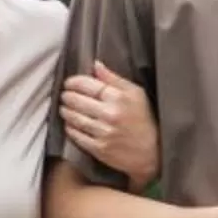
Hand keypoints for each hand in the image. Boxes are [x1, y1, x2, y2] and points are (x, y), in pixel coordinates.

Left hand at [61, 63, 160, 185]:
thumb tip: (96, 65)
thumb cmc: (145, 119)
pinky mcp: (99, 149)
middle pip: (77, 101)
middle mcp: (109, 114)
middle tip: (65, 95)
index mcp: (119, 98)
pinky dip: (70, 128)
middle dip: (67, 96)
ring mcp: (103, 132)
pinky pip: (77, 136)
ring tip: (64, 108)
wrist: (153, 152)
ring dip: (65, 111)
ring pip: (74, 118)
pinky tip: (70, 124)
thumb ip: (114, 79)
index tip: (69, 83)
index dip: (74, 82)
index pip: (87, 85)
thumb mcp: (136, 94)